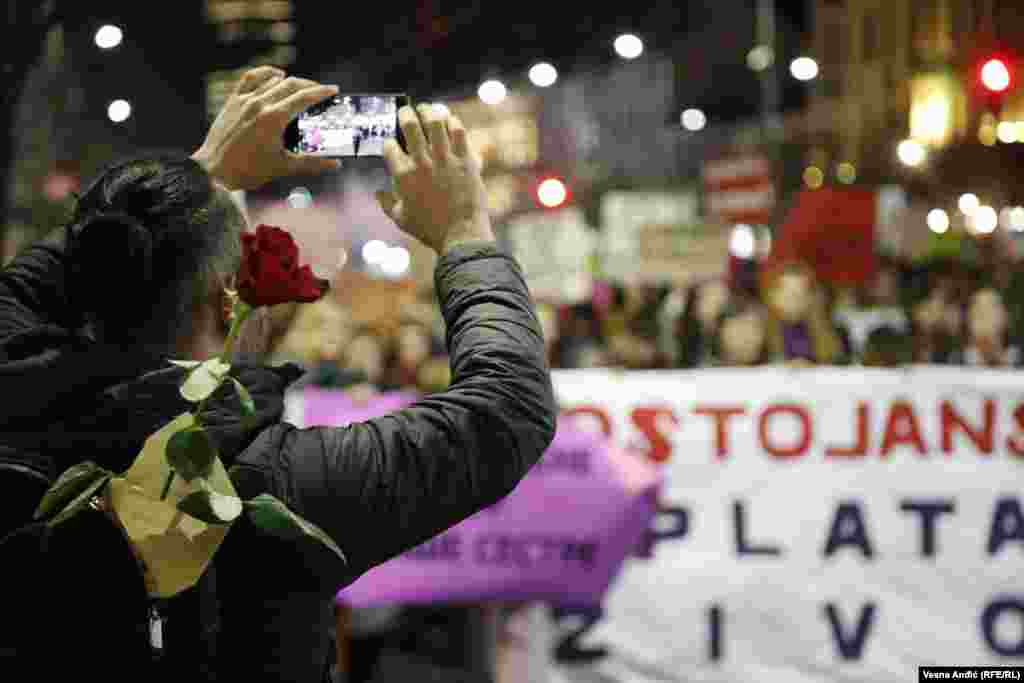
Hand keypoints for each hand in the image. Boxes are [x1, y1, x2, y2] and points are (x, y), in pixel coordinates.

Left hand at [191, 67, 340, 190]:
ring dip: (291, 81)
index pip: (304, 98)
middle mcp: (260, 104)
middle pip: (292, 85)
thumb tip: (336, 164)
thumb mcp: (284, 167)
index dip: (321, 92)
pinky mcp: (234, 100)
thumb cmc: (248, 171)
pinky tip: (276, 75)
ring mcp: (245, 100)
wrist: (215, 171)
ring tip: (302, 89)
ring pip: (274, 80)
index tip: (333, 90)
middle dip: (310, 85)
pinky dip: (266, 73)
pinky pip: (251, 78)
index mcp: (274, 119)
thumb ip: (312, 163)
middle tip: (321, 91)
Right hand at [375, 104, 493, 253]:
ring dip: (429, 111)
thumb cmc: (430, 229)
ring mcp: (445, 159)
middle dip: (405, 114)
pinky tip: (450, 120)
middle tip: (406, 112)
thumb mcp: (401, 219)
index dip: (389, 142)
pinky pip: (459, 132)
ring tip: (427, 109)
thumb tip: (377, 191)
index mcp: (403, 175)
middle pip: (410, 125)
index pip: (389, 146)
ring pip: (435, 122)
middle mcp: (422, 162)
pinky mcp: (466, 159)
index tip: (393, 143)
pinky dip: (453, 122)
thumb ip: (386, 203)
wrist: (461, 235)